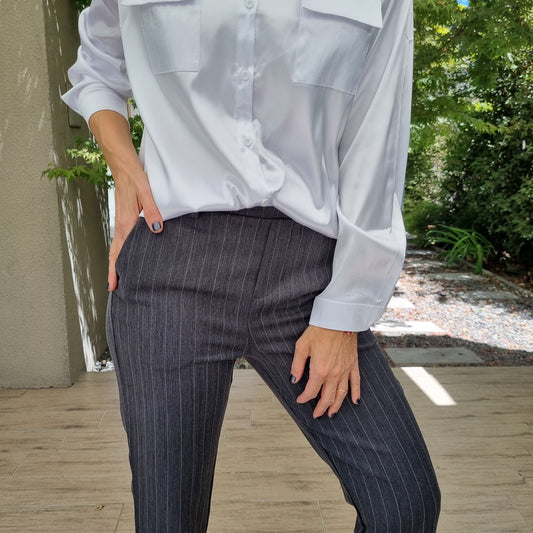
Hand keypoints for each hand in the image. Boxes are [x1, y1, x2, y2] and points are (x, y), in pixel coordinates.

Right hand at [108, 170, 162, 290]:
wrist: (124, 166)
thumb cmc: (135, 178)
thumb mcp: (146, 193)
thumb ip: (152, 211)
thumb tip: (156, 229)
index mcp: (126, 223)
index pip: (118, 252)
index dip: (115, 270)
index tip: (113, 286)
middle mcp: (121, 225)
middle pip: (115, 253)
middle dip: (114, 271)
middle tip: (115, 288)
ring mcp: (121, 221)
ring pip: (117, 246)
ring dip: (117, 261)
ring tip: (120, 275)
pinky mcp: (124, 216)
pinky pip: (121, 238)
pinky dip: (121, 250)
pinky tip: (128, 252)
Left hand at [291, 326, 359, 418]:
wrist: (339, 319)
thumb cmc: (320, 329)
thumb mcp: (302, 346)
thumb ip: (297, 365)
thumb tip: (294, 379)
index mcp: (319, 370)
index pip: (311, 391)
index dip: (304, 398)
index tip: (300, 400)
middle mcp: (334, 373)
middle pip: (327, 397)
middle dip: (321, 408)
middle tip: (316, 414)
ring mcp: (345, 370)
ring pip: (341, 394)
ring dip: (336, 406)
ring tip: (331, 414)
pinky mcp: (353, 364)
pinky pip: (356, 382)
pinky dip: (355, 393)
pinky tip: (355, 401)